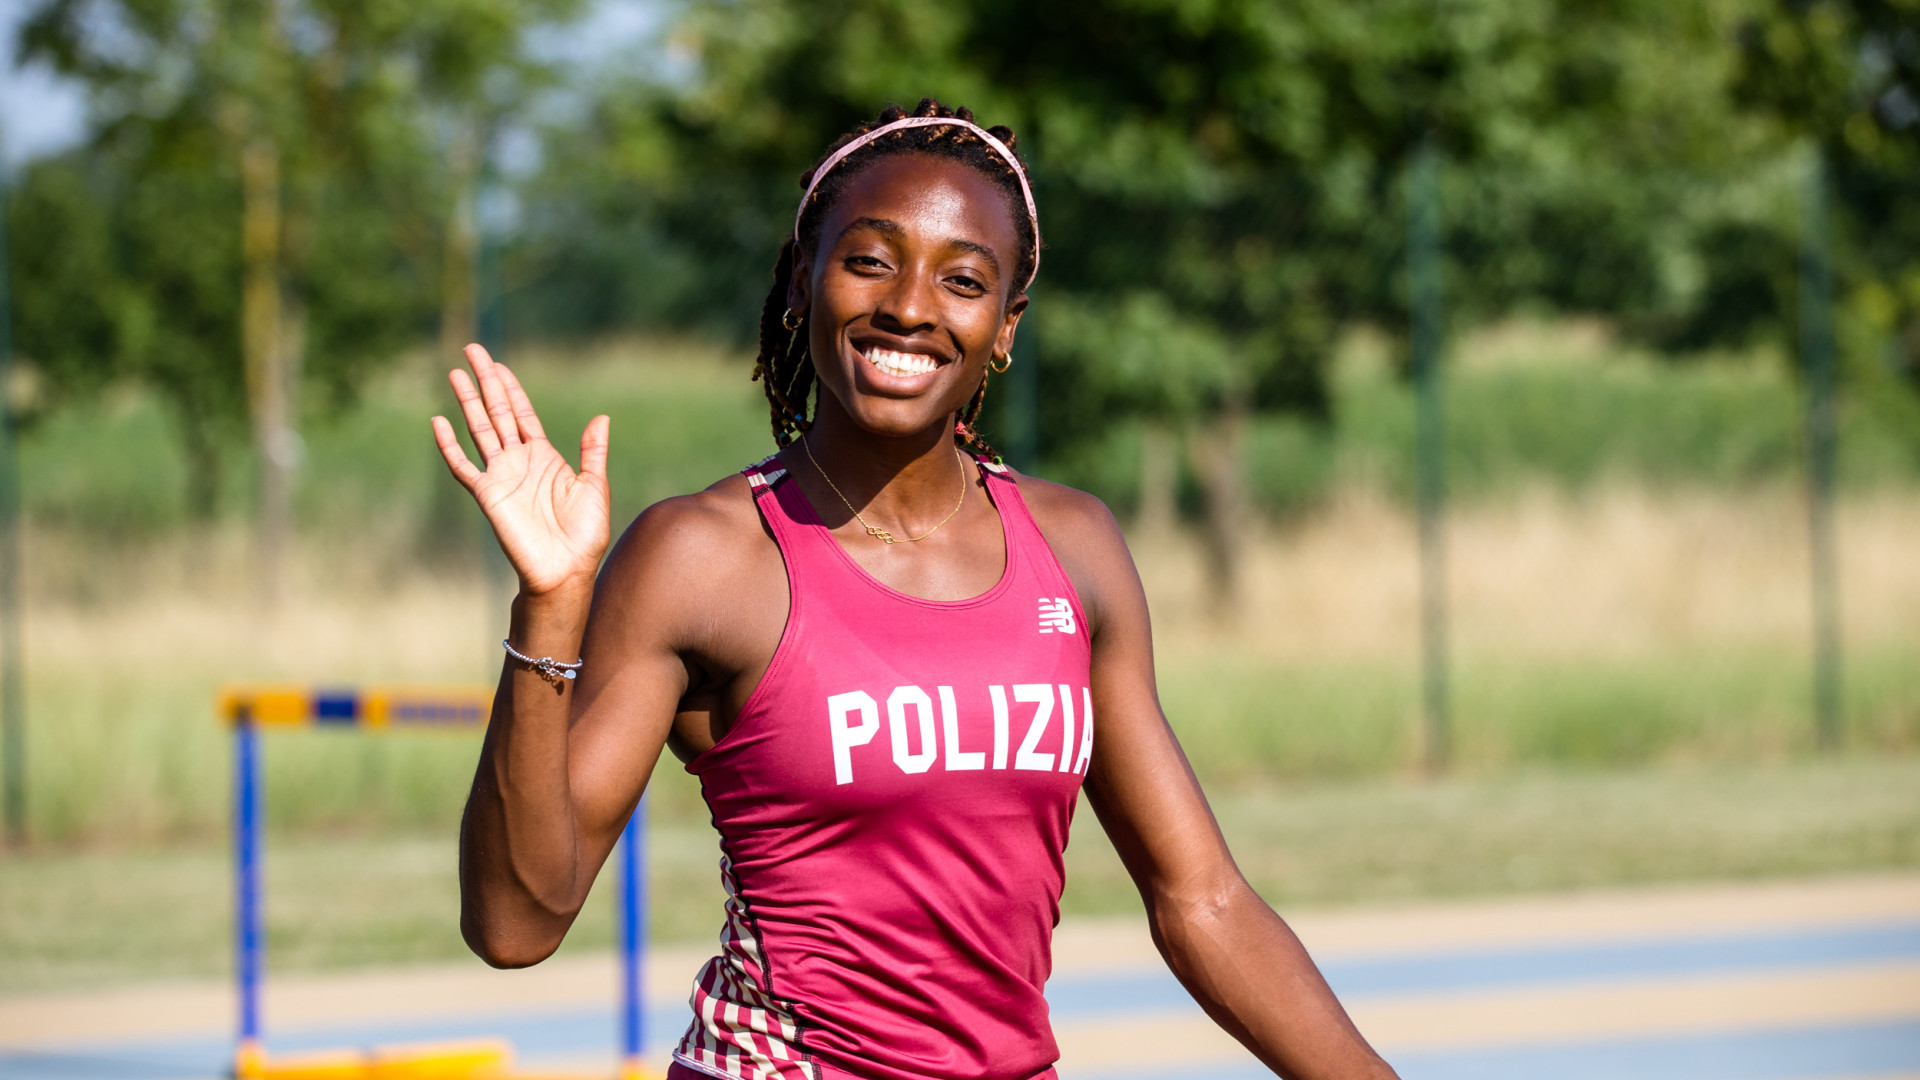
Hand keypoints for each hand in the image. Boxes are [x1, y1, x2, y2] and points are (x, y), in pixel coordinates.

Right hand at [432, 344, 610, 597]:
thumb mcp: (595, 486)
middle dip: (486, 382)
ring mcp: (501, 476)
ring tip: (455, 373)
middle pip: (498, 412)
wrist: (566, 570)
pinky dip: (449, 445)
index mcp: (544, 457)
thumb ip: (592, 451)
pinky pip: (463, 466)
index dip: (511, 388)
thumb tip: (601, 416)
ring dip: (467, 402)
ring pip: (479, 430)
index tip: (498, 364)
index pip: (523, 413)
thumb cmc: (584, 535)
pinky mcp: (487, 495)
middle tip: (472, 350)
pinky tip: (438, 422)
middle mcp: (519, 462)